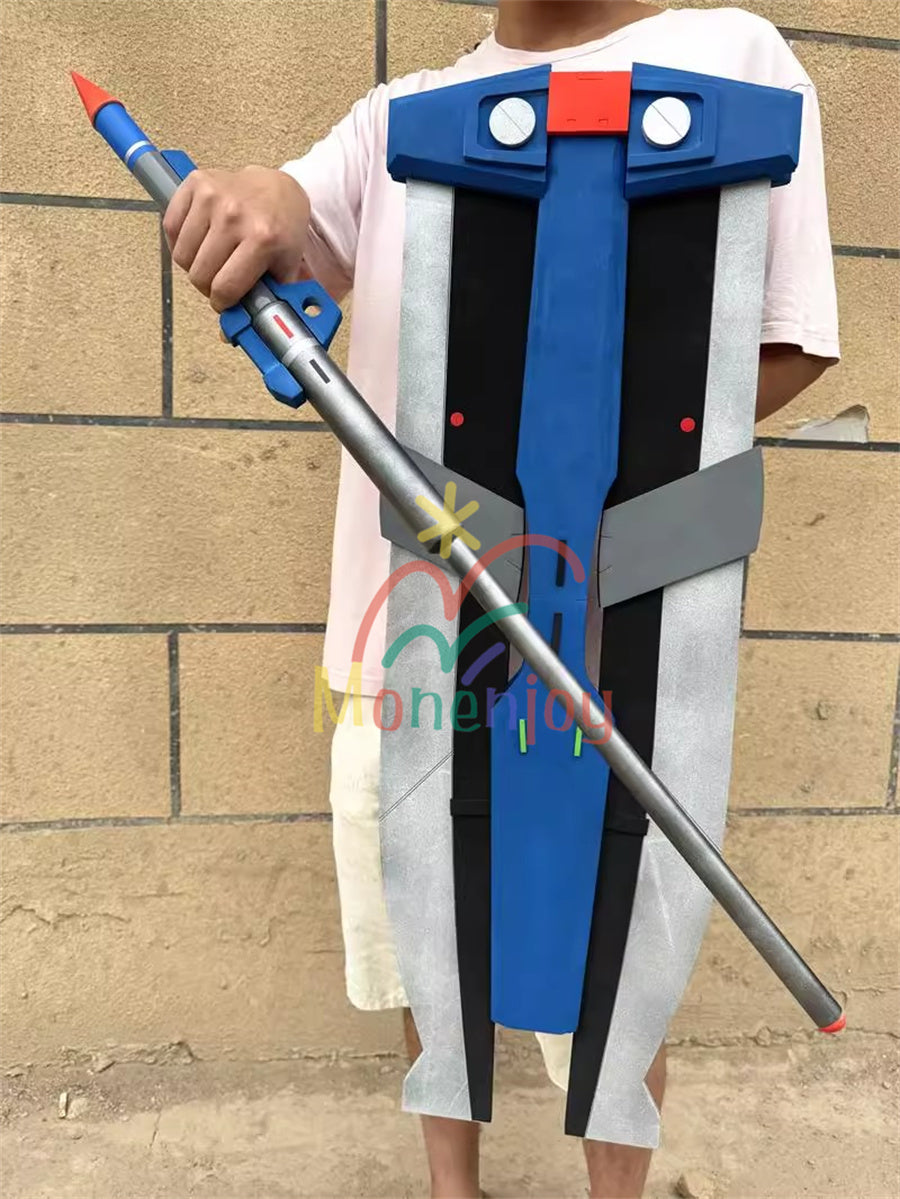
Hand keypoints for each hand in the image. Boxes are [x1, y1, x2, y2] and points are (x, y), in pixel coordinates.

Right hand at [162, 166, 311, 310]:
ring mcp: (213, 197)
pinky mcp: (195, 183)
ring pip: (181, 255)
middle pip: (199, 275)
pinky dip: (180, 241)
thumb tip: (229, 335)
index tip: (226, 300)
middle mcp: (235, 216)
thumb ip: (262, 304)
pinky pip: (170, 227)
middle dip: (208, 286)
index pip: (224, 288)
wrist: (278, 189)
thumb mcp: (283, 270)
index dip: (222, 302)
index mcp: (262, 239)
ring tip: (212, 258)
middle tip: (221, 278)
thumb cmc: (282, 231)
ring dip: (193, 265)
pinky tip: (199, 240)